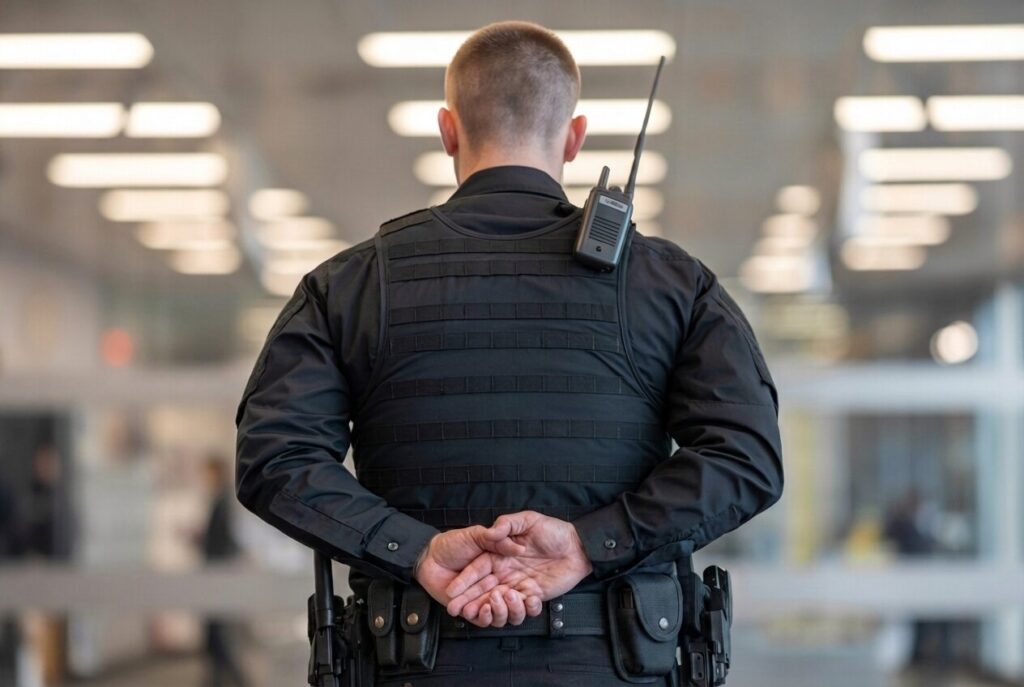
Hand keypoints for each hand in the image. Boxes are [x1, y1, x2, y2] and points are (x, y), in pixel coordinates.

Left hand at [413, 526, 538, 626]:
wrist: (428, 556)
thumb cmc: (451, 543)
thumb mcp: (476, 535)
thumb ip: (495, 539)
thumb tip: (518, 548)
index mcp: (501, 567)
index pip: (519, 581)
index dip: (526, 589)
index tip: (530, 590)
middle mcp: (495, 584)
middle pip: (513, 601)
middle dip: (516, 603)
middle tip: (510, 595)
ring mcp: (483, 598)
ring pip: (501, 613)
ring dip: (500, 611)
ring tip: (492, 602)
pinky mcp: (471, 610)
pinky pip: (483, 619)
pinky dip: (485, 617)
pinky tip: (482, 609)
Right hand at [444, 511, 593, 621]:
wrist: (578, 545)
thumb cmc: (554, 531)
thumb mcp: (529, 520)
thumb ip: (508, 523)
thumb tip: (492, 530)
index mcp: (499, 556)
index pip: (477, 571)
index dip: (464, 582)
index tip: (451, 592)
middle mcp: (506, 572)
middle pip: (483, 591)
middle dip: (469, 602)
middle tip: (458, 610)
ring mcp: (519, 585)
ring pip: (501, 604)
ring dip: (496, 607)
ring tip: (498, 600)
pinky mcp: (534, 595)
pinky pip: (524, 608)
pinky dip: (522, 608)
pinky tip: (524, 600)